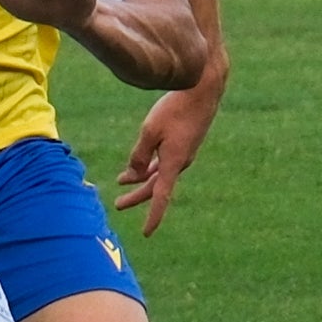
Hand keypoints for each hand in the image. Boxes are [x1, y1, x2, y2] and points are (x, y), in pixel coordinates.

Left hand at [114, 55, 224, 236]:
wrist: (203, 88)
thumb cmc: (175, 108)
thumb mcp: (149, 131)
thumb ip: (138, 155)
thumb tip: (132, 175)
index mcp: (174, 163)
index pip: (161, 197)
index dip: (153, 217)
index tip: (146, 233)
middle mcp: (181, 162)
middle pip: (156, 186)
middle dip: (137, 196)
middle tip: (118, 205)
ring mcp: (184, 153)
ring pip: (159, 173)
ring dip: (141, 179)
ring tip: (121, 182)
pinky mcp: (184, 143)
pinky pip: (164, 161)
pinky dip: (150, 165)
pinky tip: (141, 164)